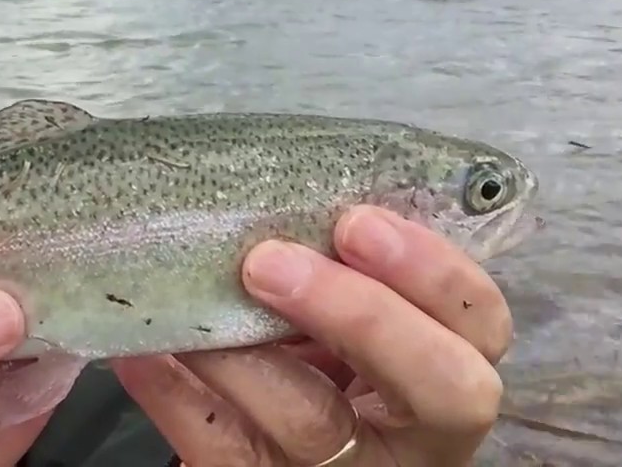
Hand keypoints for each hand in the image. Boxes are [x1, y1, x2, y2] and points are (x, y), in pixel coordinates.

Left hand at [111, 205, 510, 465]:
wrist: (270, 440)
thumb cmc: (315, 348)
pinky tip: (141, 354)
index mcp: (450, 367)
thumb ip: (345, 264)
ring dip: (243, 355)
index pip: (480, 322)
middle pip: (440, 387)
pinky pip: (226, 452)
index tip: (356, 220)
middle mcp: (419, 433)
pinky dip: (176, 397)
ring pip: (318, 424)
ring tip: (185, 306)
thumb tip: (282, 181)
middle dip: (362, 314)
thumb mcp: (346, 307)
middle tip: (268, 261)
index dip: (431, 272)